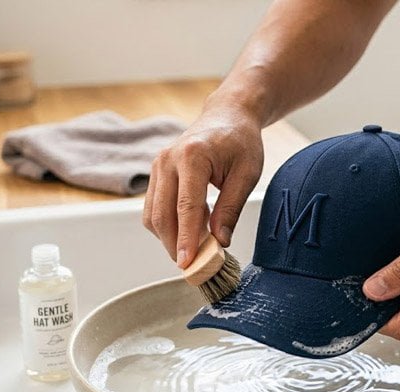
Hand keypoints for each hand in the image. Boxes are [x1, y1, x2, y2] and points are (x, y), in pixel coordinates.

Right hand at [143, 104, 263, 267]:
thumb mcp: (247, 174)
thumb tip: (219, 242)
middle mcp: (168, 160)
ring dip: (170, 238)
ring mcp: (157, 166)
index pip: (186, 207)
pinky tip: (190, 229)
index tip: (188, 264)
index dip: (187, 239)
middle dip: (175, 246)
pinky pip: (153, 207)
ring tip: (196, 247)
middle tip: (193, 268)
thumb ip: (231, 208)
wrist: (226, 116)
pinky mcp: (155, 173)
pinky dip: (168, 225)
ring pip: (153, 215)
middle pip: (162, 215)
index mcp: (192, 156)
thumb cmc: (240, 141)